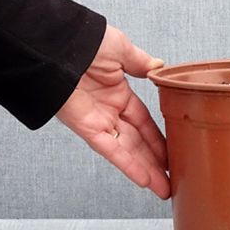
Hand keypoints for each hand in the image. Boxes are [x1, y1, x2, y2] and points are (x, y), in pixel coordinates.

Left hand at [56, 24, 169, 198]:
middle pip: (138, 141)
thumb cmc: (85, 41)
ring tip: (164, 188)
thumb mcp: (120, 49)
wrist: (57, 45)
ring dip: (146, 170)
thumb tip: (159, 66)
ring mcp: (98, 120)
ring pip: (127, 150)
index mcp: (117, 90)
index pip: (143, 120)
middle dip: (155, 160)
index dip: (158, 136)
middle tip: (172, 178)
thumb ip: (140, 62)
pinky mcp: (86, 128)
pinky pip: (111, 150)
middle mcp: (108, 110)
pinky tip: (144, 178)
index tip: (172, 150)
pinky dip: (127, 165)